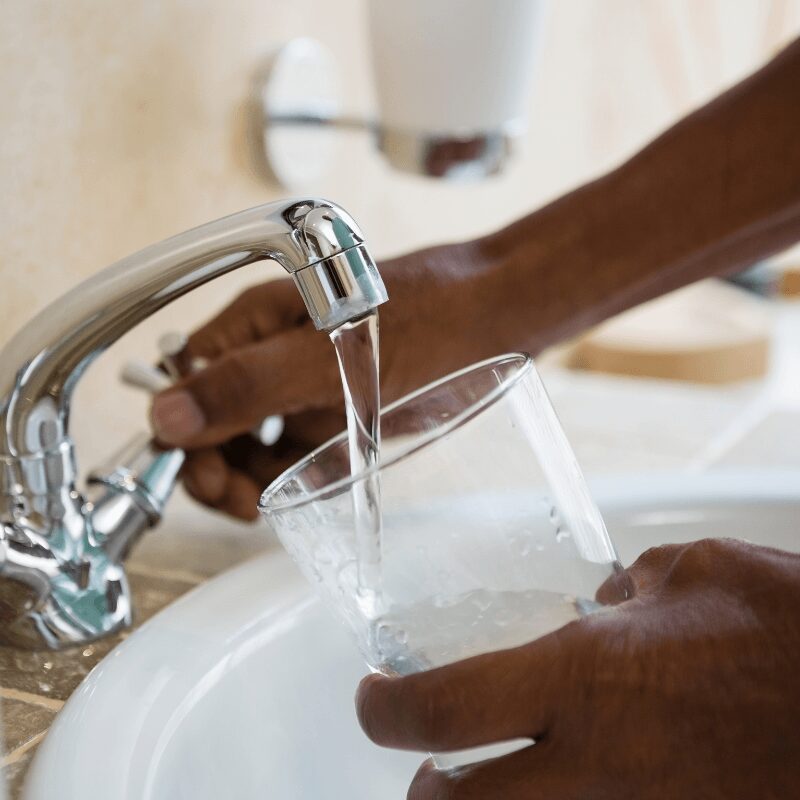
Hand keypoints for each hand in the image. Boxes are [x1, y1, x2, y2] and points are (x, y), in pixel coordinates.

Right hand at [148, 240, 512, 518]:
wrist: (500, 316)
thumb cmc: (430, 319)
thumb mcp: (330, 357)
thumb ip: (249, 385)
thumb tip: (167, 416)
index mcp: (255, 322)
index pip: (187, 384)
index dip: (185, 437)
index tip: (209, 482)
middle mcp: (273, 352)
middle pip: (215, 417)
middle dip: (216, 464)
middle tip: (243, 504)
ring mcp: (305, 382)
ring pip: (252, 438)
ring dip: (249, 475)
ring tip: (269, 504)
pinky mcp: (336, 407)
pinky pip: (294, 447)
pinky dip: (288, 474)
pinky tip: (299, 492)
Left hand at [356, 539, 799, 798]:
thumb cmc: (796, 632)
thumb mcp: (703, 574)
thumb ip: (638, 590)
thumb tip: (611, 603)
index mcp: (588, 679)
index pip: (442, 711)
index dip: (385, 711)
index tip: (373, 700)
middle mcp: (598, 768)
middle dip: (425, 794)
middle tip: (428, 764)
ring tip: (499, 783)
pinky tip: (597, 780)